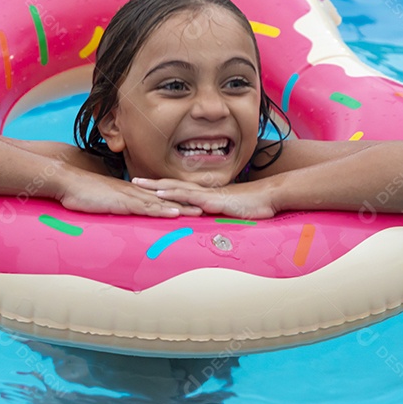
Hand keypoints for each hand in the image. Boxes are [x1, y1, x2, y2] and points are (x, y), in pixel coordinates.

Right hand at [58, 172, 203, 217]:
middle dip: (186, 203)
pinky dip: (162, 210)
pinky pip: (146, 207)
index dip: (175, 200)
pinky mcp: (122, 202)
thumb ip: (112, 204)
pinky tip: (175, 214)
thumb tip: (119, 210)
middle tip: (205, 207)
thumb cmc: (80, 191)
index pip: (157, 196)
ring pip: (161, 202)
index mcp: (130, 191)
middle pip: (165, 197)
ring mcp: (129, 196)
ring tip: (199, 212)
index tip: (190, 204)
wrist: (67, 181)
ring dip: (181, 207)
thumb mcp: (101, 200)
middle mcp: (134, 191)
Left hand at [130, 178, 277, 219]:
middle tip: (132, 180)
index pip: (179, 189)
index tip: (145, 186)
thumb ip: (219, 216)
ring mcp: (207, 195)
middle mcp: (203, 192)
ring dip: (156, 186)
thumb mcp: (230, 214)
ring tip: (138, 184)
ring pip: (176, 188)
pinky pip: (189, 197)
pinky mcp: (212, 200)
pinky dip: (174, 195)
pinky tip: (161, 194)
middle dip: (152, 183)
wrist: (269, 198)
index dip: (162, 187)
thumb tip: (209, 223)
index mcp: (205, 195)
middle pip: (172, 185)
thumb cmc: (253, 206)